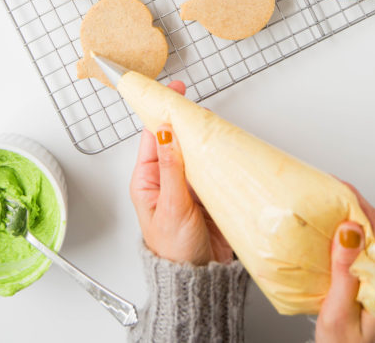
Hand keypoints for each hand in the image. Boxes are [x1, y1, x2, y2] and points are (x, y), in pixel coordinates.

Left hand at [129, 81, 232, 265]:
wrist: (199, 281)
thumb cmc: (174, 252)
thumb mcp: (171, 207)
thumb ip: (171, 169)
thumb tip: (166, 134)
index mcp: (148, 179)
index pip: (153, 136)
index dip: (162, 112)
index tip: (172, 93)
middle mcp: (168, 178)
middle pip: (176, 139)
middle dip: (187, 121)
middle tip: (199, 107)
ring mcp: (190, 184)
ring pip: (196, 150)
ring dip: (204, 138)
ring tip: (213, 125)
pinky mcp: (210, 191)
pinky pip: (214, 165)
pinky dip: (220, 154)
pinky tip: (226, 147)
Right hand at [316, 185, 374, 342]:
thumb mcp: (338, 314)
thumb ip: (345, 272)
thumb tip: (350, 229)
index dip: (357, 203)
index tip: (337, 185)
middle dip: (353, 209)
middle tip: (328, 191)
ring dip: (353, 222)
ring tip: (330, 207)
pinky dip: (357, 237)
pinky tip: (340, 232)